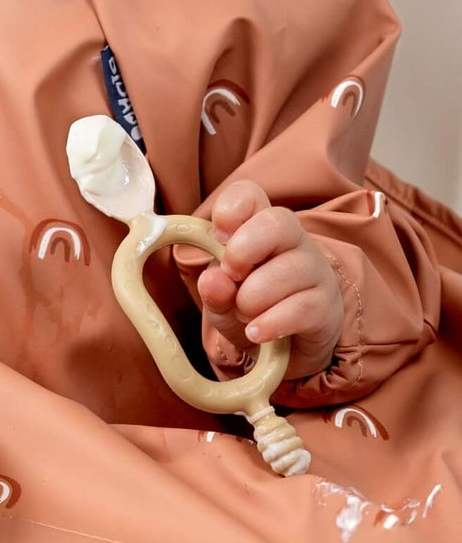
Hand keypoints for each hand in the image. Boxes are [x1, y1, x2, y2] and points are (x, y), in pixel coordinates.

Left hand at [196, 181, 344, 380]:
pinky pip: (301, 308)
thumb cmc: (250, 306)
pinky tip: (257, 332)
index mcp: (259, 226)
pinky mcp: (329, 305)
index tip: (218, 237)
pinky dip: (270, 323)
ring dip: (252, 298)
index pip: (250, 195)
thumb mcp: (221, 299)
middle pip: (278, 222)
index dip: (231, 208)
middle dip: (243, 251)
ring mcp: (315, 270)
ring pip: (286, 271)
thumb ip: (213, 288)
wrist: (283, 347)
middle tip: (230, 275)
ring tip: (244, 313)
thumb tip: (214, 280)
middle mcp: (293, 240)